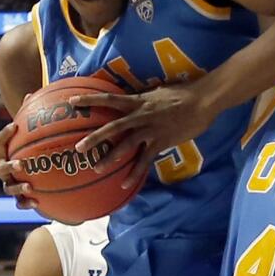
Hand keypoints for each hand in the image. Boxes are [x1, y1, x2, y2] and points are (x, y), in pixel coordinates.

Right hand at [0, 120, 36, 210]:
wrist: (35, 172)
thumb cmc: (34, 148)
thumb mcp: (35, 133)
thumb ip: (33, 117)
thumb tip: (32, 93)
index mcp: (6, 154)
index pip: (0, 143)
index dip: (5, 134)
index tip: (15, 125)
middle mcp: (5, 170)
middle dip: (7, 167)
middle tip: (20, 165)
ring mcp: (10, 184)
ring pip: (7, 188)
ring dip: (17, 188)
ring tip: (29, 187)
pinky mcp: (20, 197)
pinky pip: (20, 203)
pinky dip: (26, 203)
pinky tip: (37, 203)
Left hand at [70, 81, 214, 188]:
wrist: (202, 101)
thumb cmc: (183, 93)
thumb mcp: (158, 92)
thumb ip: (145, 98)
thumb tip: (136, 98)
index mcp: (138, 101)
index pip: (110, 98)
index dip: (90, 99)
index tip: (72, 102)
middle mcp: (140, 115)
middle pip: (112, 126)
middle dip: (94, 137)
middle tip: (78, 147)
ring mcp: (150, 129)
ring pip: (126, 145)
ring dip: (110, 157)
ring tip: (96, 168)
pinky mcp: (161, 142)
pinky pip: (145, 160)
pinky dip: (135, 173)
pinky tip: (125, 184)